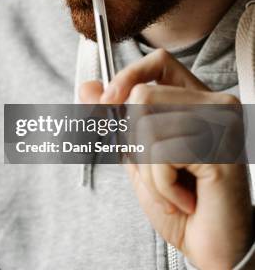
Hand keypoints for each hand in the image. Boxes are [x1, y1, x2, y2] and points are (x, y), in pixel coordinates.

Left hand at [80, 49, 252, 268]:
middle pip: (142, 95)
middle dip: (134, 142)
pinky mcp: (223, 148)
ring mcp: (223, 124)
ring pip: (147, 125)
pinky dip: (161, 186)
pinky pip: (162, 154)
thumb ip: (115, 121)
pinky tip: (184, 200)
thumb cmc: (177, 202)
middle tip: (158, 171)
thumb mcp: (137, 156)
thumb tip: (86, 86)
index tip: (105, 102)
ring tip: (173, 190)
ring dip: (148, 170)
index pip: (159, 62)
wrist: (211, 246)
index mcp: (195, 101)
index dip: (127, 76)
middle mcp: (216, 104)